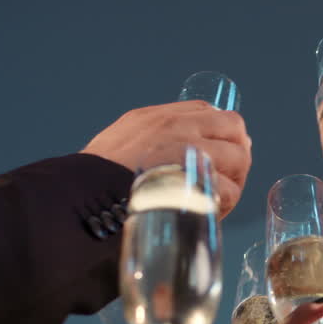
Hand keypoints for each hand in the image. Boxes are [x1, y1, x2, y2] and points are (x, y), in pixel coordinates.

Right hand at [81, 100, 251, 217]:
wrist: (83, 199)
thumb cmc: (94, 182)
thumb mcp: (117, 145)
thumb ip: (149, 142)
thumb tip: (175, 158)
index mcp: (157, 117)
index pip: (207, 111)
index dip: (219, 135)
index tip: (215, 157)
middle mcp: (177, 125)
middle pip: (233, 128)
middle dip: (236, 155)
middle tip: (224, 181)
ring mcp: (189, 149)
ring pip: (239, 157)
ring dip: (234, 181)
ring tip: (216, 200)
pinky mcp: (196, 178)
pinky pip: (228, 187)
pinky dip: (225, 202)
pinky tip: (210, 212)